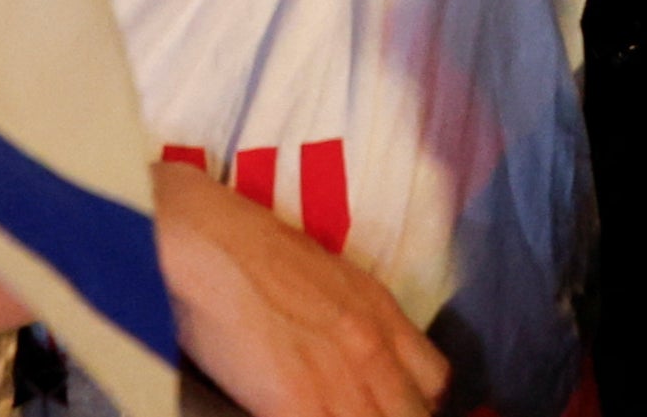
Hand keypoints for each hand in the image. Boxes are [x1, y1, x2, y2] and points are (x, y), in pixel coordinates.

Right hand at [156, 162, 448, 416]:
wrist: (211, 245)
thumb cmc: (256, 254)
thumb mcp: (331, 280)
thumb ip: (358, 322)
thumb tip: (356, 359)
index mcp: (383, 314)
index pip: (435, 380)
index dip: (418, 404)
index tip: (393, 410)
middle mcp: (373, 349)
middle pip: (412, 415)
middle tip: (360, 414)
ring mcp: (339, 379)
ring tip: (324, 411)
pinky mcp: (297, 402)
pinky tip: (292, 416)